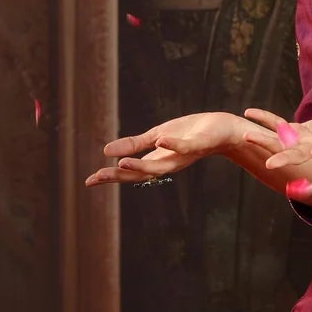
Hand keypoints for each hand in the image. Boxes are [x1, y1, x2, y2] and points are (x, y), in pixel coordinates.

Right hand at [84, 111, 241, 185]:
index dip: (110, 177)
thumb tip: (106, 152)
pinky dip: (173, 145)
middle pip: (141, 174)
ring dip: (140, 165)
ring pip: (160, 166)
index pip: (130, 172)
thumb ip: (134, 145)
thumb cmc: (190, 133)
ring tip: (120, 164)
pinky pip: (185, 146)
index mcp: (157, 161)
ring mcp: (183, 155)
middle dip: (119, 176)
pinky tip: (160, 140)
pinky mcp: (199, 144)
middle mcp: (169, 163)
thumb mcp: (157, 136)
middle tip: (98, 177)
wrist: (223, 129)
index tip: (89, 182)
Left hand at [243, 108, 311, 172]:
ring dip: (263, 138)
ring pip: (280, 141)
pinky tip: (250, 113)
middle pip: (297, 153)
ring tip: (245, 135)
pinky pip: (276, 125)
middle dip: (283, 157)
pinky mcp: (296, 132)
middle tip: (269, 163)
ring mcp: (302, 141)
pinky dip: (264, 119)